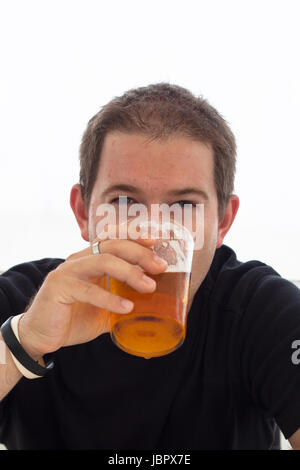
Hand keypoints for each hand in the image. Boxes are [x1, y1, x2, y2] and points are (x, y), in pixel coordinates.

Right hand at [18, 235, 167, 358]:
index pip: (112, 238)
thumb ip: (124, 304)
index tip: (155, 240)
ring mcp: (67, 272)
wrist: (40, 336)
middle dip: (139, 253)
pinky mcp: (59, 288)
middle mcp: (78, 260)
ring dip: (129, 272)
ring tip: (149, 286)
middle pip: (112, 245)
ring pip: (102, 261)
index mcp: (89, 260)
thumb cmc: (73, 319)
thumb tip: (153, 311)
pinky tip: (126, 307)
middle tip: (160, 266)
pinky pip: (88, 289)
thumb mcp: (104, 310)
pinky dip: (110, 298)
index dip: (133, 235)